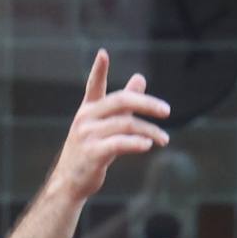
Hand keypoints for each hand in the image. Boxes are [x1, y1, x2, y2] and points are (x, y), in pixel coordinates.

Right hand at [47, 51, 170, 202]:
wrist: (69, 183)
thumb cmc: (91, 151)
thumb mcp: (107, 125)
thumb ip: (124, 103)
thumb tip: (140, 77)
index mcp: (88, 110)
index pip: (93, 85)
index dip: (98, 70)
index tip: (103, 54)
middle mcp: (86, 118)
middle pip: (121, 101)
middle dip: (146, 103)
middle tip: (166, 110)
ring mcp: (87, 135)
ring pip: (126, 124)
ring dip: (149, 131)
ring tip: (164, 139)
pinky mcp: (92, 153)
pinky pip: (118, 143)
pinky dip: (136, 142)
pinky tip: (147, 145)